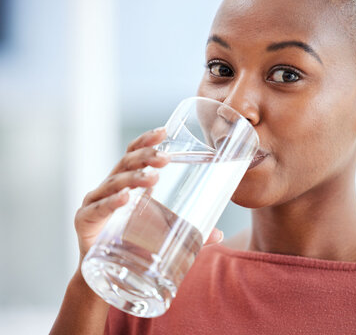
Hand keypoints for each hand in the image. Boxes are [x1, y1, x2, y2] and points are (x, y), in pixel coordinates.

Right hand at [73, 127, 222, 261]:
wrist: (107, 275)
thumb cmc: (133, 244)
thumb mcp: (164, 234)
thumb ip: (190, 232)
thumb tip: (219, 234)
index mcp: (127, 183)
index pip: (134, 153)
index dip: (146, 141)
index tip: (164, 131)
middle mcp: (109, 187)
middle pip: (125, 163)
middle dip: (145, 156)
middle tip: (165, 158)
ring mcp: (95, 202)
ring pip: (113, 182)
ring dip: (133, 178)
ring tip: (153, 178)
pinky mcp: (85, 221)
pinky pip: (98, 209)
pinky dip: (111, 202)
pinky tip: (125, 198)